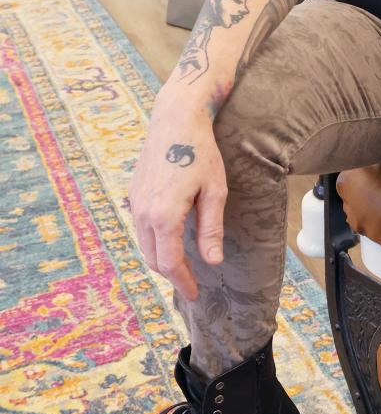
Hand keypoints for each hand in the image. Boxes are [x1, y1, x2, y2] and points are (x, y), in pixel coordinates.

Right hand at [128, 95, 226, 301]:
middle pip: (153, 257)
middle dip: (171, 274)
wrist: (175, 120)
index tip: (195, 294)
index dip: (182, 282)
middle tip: (191, 283)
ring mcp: (135, 202)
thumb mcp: (214, 191)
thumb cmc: (200, 152)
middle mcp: (143, 212)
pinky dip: (154, 240)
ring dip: (161, 258)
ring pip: (144, 243)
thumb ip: (210, 229)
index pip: (169, 263)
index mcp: (164, 215)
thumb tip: (213, 261)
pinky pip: (141, 227)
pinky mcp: (133, 193)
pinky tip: (170, 239)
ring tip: (182, 266)